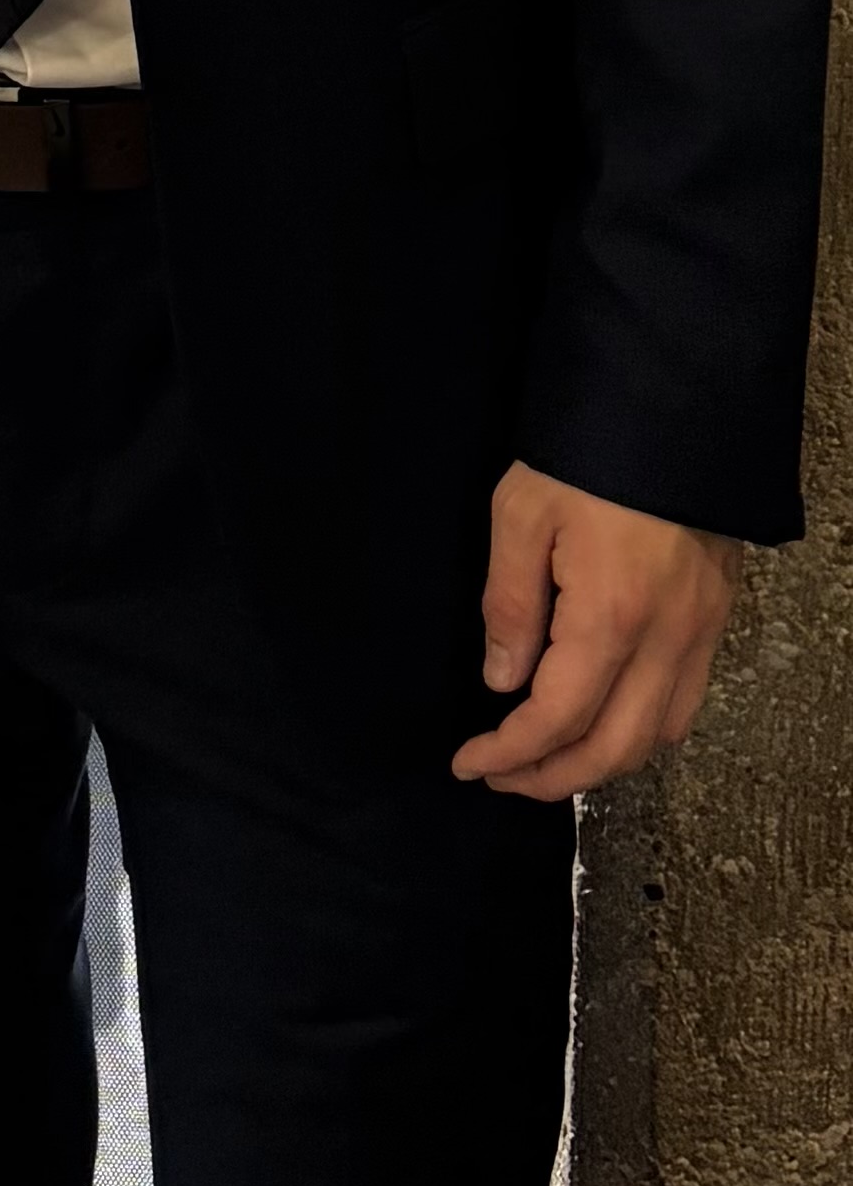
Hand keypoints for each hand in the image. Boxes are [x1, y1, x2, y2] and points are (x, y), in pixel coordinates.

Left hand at [450, 463, 739, 797]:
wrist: (673, 408)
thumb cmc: (585, 455)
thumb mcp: (521, 513)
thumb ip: (511, 605)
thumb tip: (504, 681)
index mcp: (611, 618)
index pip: (558, 719)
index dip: (511, 752)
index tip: (469, 763)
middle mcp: (667, 640)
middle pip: (614, 749)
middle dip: (552, 777)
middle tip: (501, 775)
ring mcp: (701, 632)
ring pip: (659, 736)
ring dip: (602, 761)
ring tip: (546, 757)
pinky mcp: (716, 617)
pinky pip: (686, 703)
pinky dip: (644, 731)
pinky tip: (605, 719)